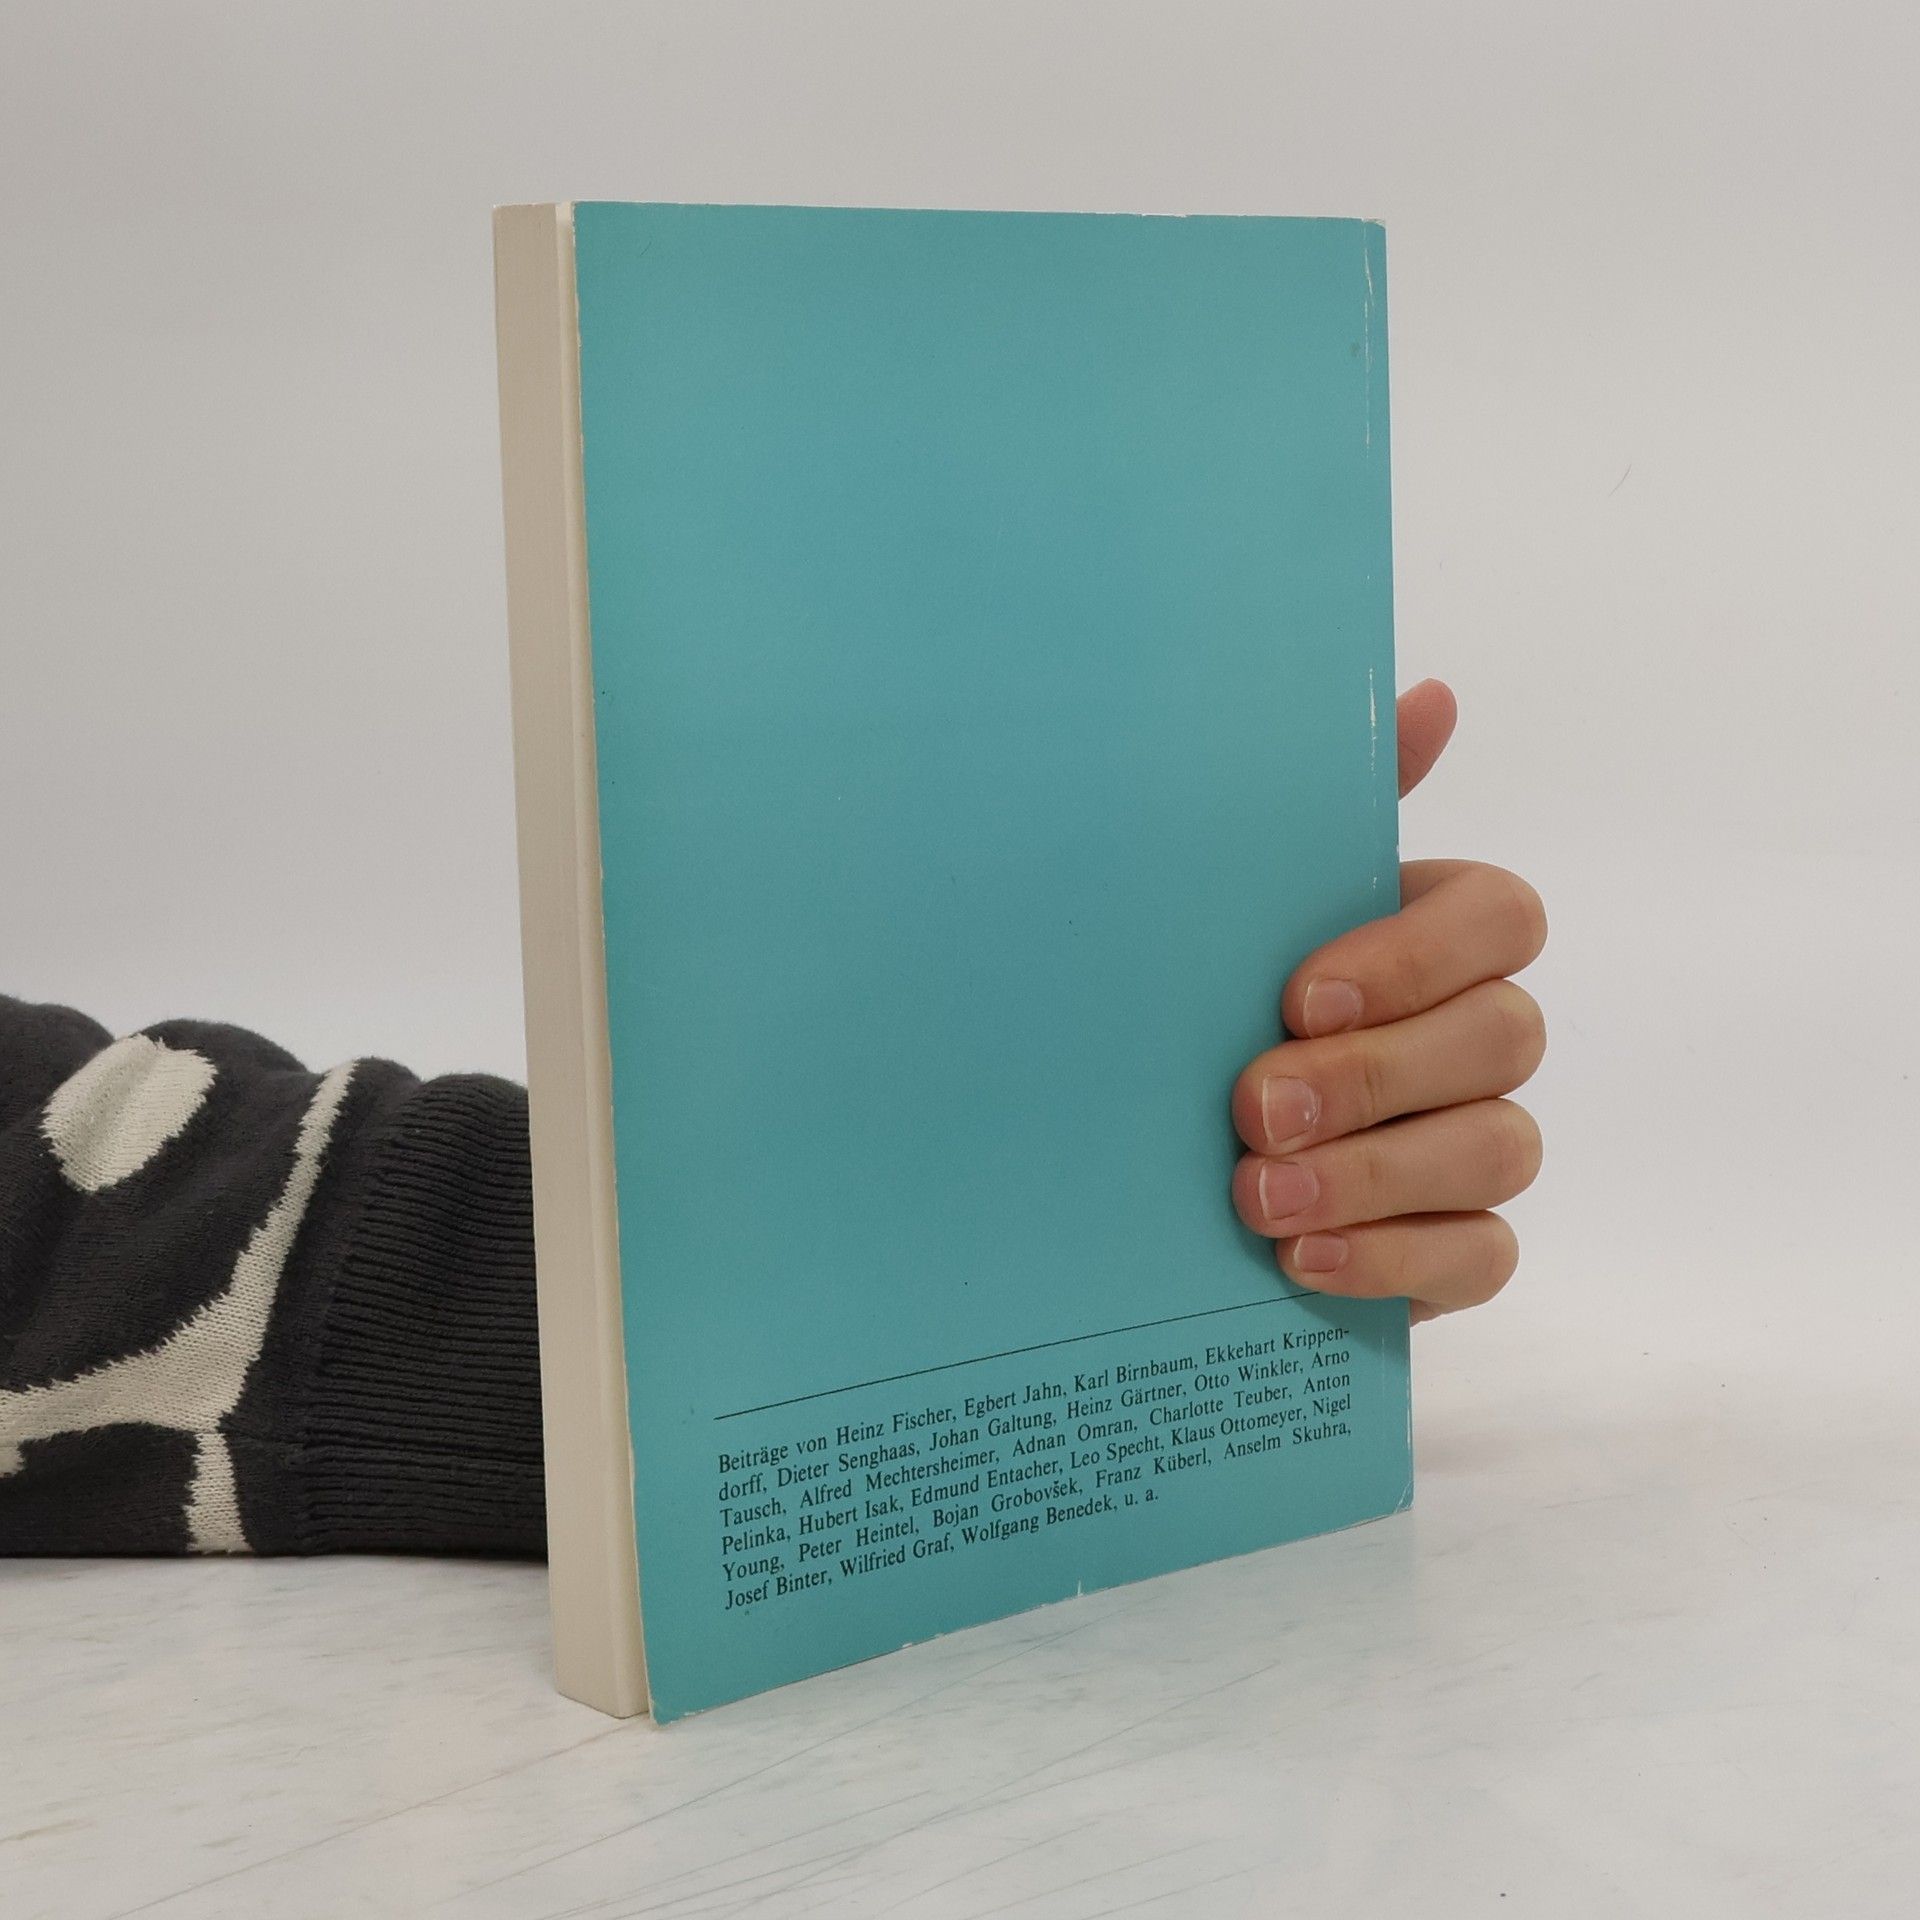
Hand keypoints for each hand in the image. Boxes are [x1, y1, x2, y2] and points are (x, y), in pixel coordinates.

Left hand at [1230, 680, 1545, 1322]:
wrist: (1169, 1139)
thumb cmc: (1219, 996)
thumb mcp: (1246, 901)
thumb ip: (1331, 810)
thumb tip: (1431, 694)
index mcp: (1438, 934)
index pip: (1502, 918)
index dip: (1416, 956)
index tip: (1297, 995)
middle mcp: (1479, 1031)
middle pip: (1503, 1039)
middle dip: (1375, 1078)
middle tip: (1252, 1109)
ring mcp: (1480, 1137)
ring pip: (1499, 1150)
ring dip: (1375, 1176)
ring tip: (1257, 1199)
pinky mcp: (1460, 1238)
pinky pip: (1485, 1254)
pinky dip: (1397, 1260)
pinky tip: (1300, 1261)